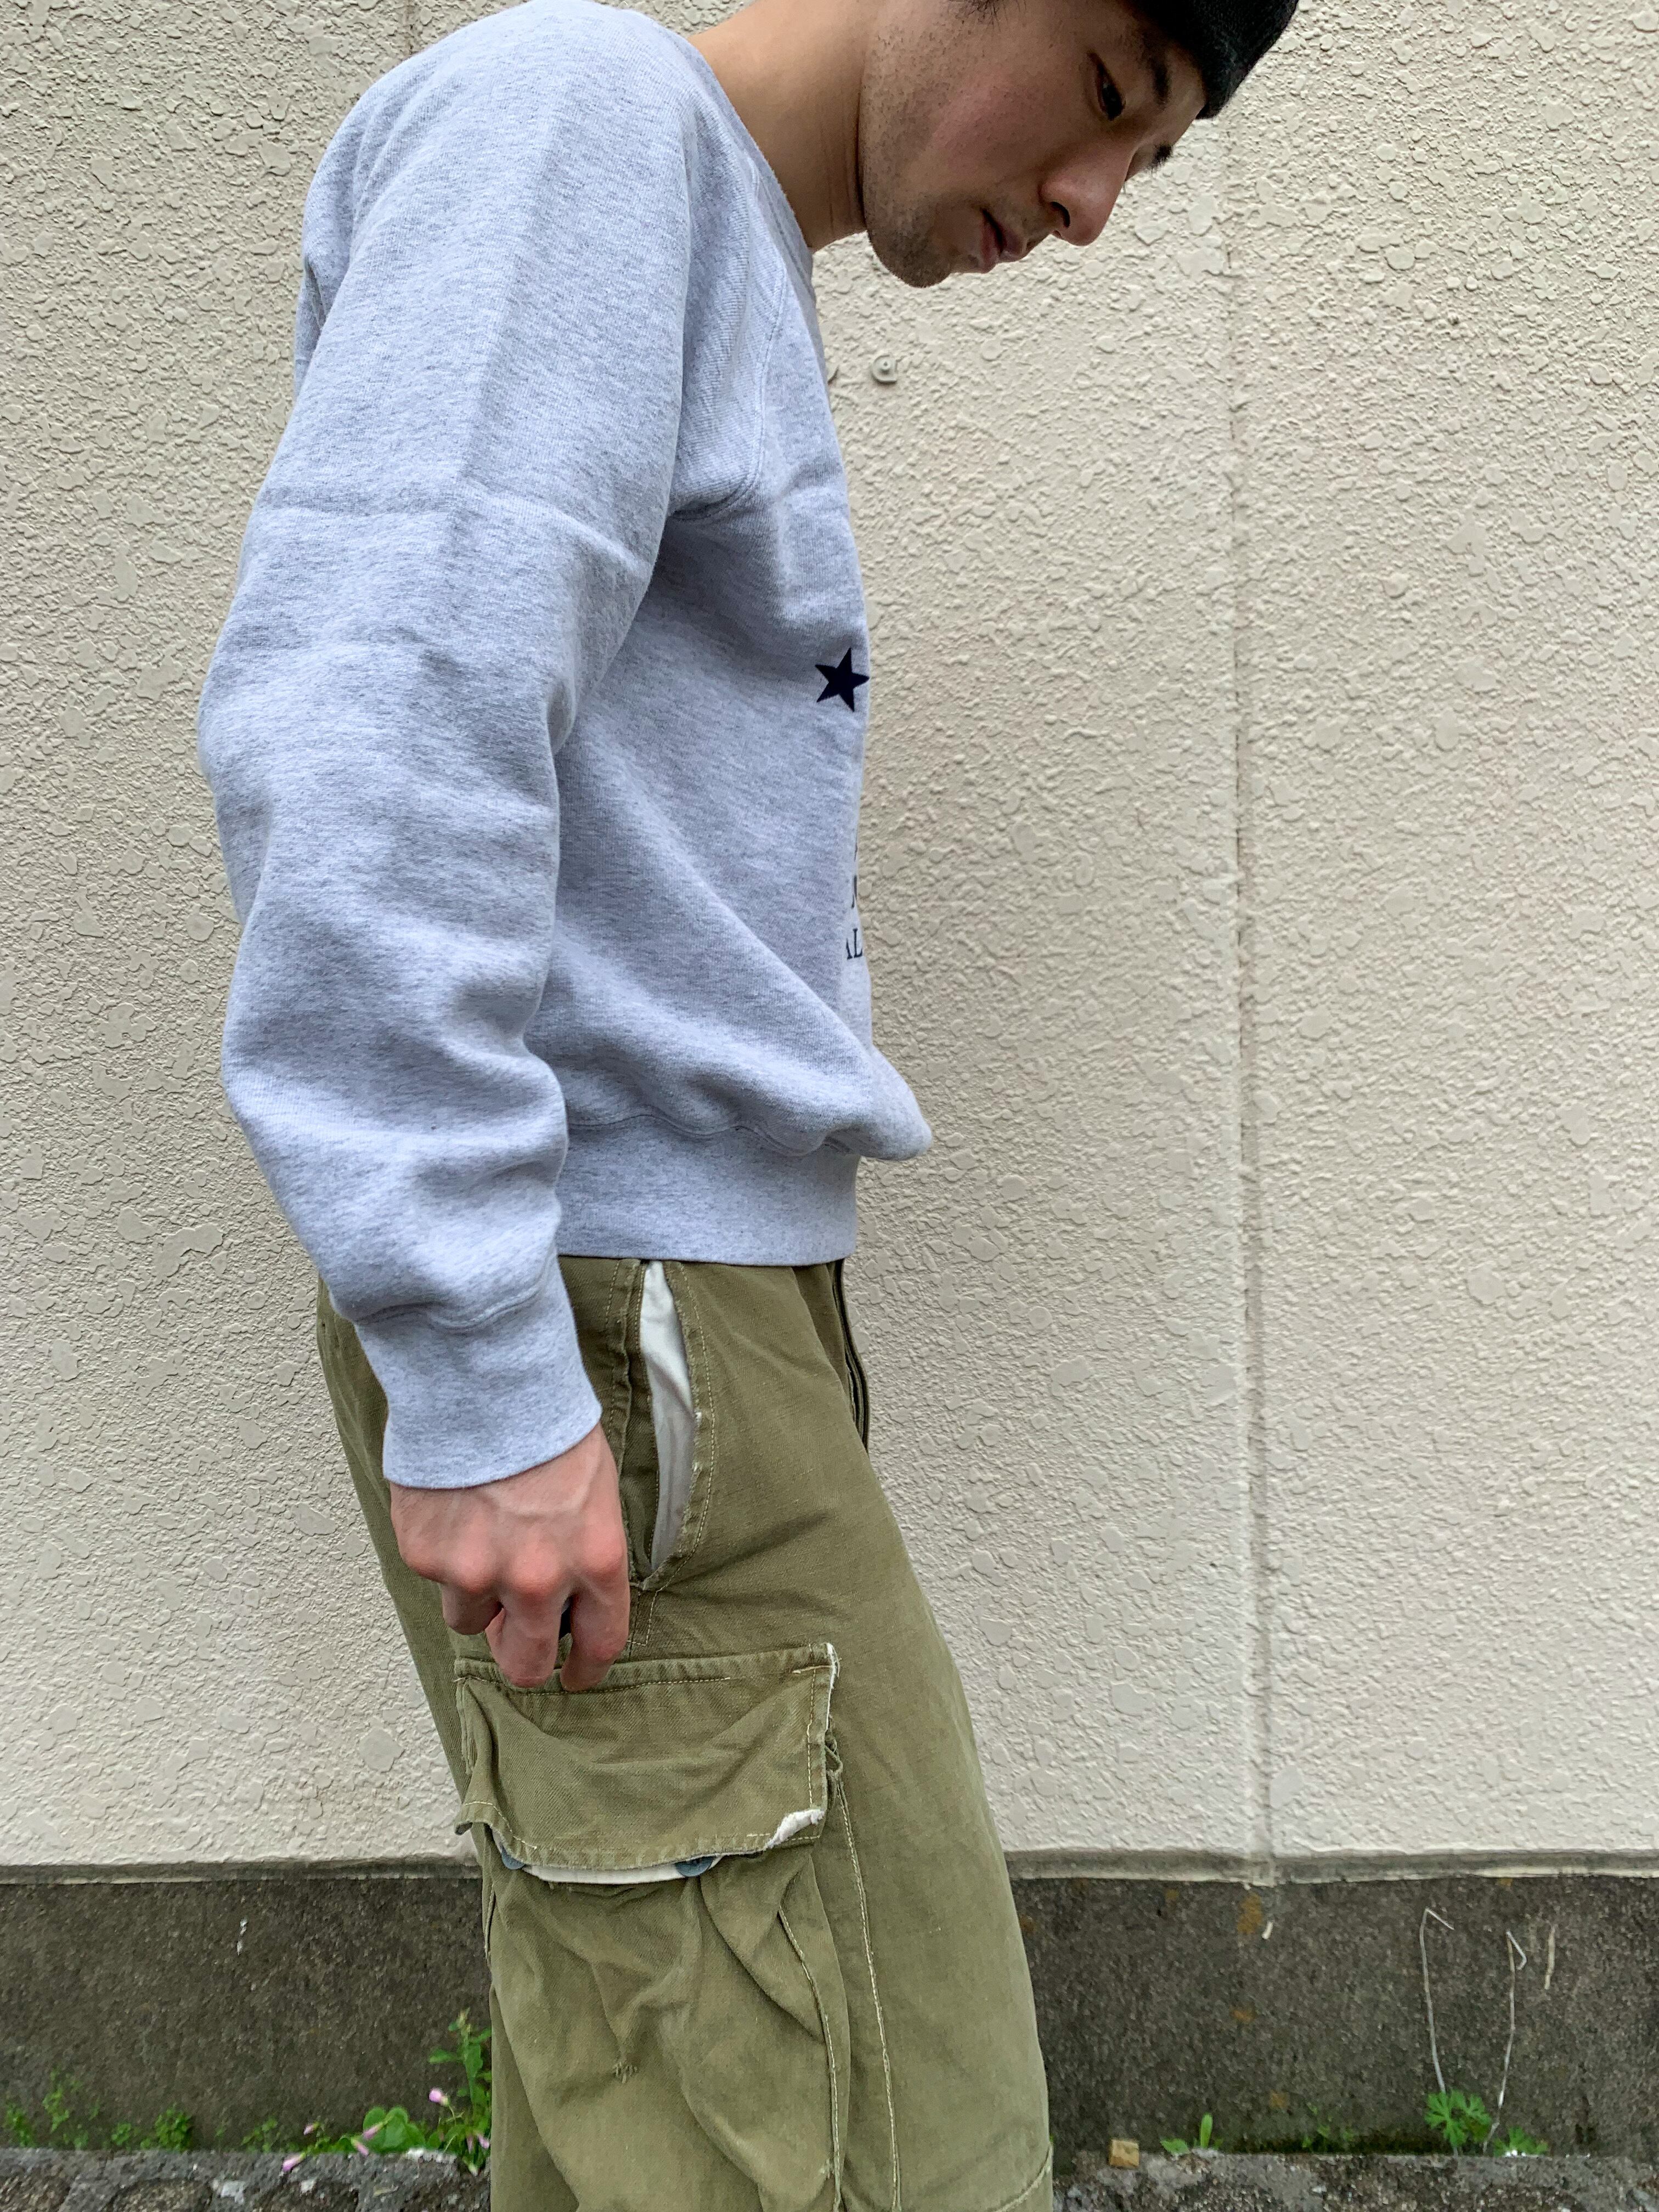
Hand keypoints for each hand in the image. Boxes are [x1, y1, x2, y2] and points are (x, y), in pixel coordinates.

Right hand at [389, 1419, 630, 1690]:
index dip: (585, 1668)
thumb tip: (565, 1601)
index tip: (576, 1674)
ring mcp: (476, 1573)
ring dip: (475, 1591)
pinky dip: (442, 1551)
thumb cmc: (548, 1423)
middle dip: (521, 1655)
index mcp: (595, 1561)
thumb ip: (585, 1556)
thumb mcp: (597, 1490)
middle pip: (525, 1663)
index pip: (600, 1643)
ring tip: (480, 1529)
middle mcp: (538, 1580)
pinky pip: (434, 1576)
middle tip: (514, 1634)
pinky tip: (453, 1505)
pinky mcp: (426, 1558)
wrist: (484, 1378)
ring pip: (469, 1618)